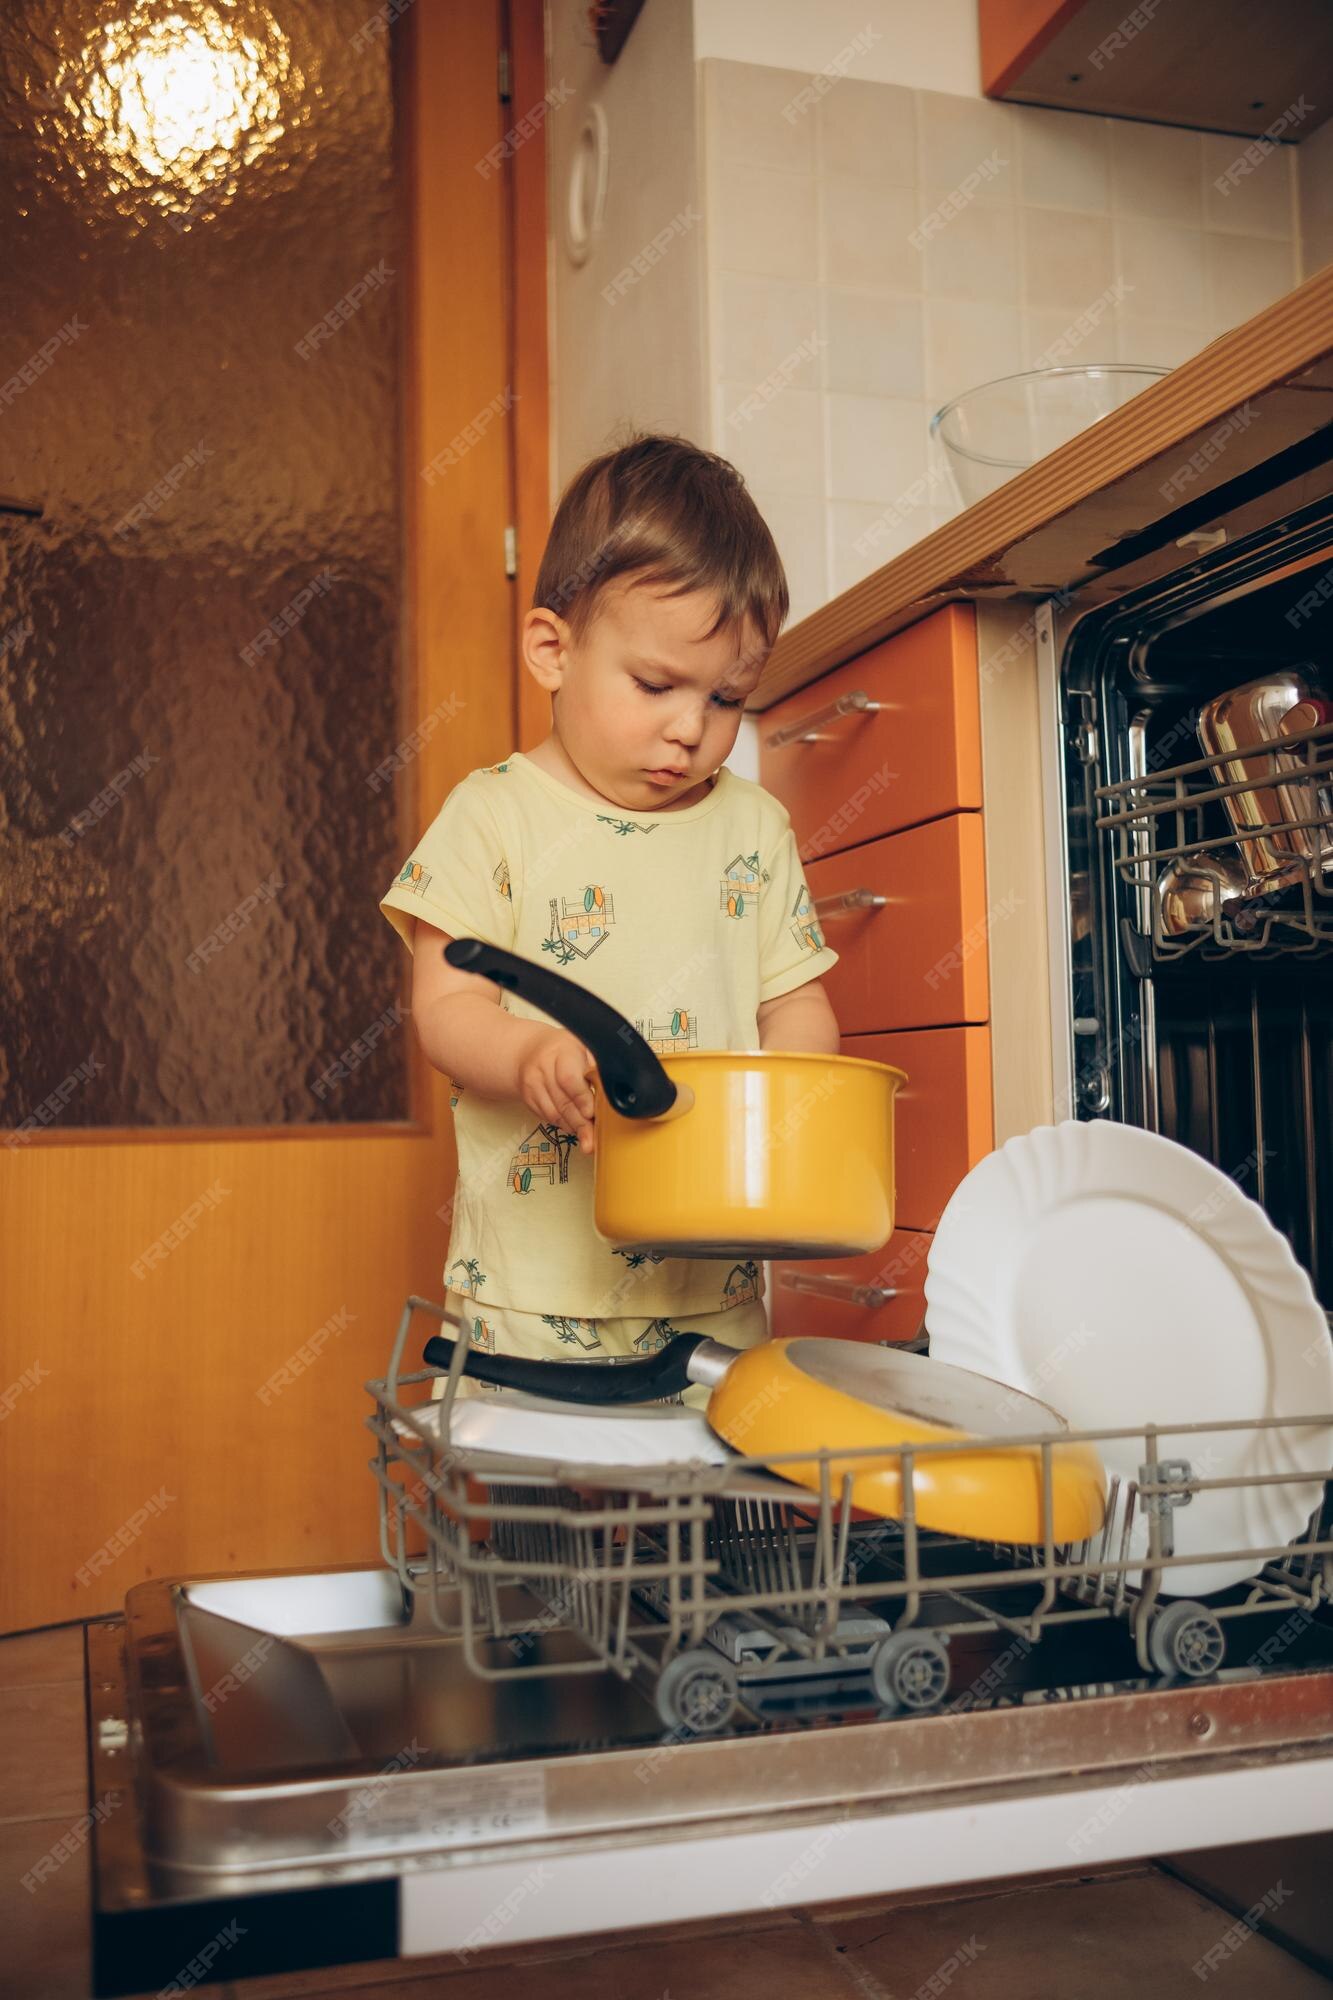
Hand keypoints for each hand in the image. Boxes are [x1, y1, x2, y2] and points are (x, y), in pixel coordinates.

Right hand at [515, 1027, 596, 1152]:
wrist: (529, 1051)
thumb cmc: (564, 1050)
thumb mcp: (583, 1047)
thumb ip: (597, 1065)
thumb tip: (617, 1085)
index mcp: (561, 1052)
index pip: (569, 1078)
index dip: (581, 1098)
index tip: (591, 1112)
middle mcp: (543, 1069)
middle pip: (563, 1101)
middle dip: (581, 1123)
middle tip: (594, 1139)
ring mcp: (533, 1085)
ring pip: (554, 1113)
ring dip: (573, 1129)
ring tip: (588, 1141)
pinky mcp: (529, 1099)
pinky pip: (547, 1117)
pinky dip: (564, 1126)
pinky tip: (576, 1130)